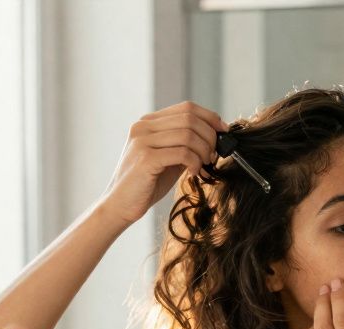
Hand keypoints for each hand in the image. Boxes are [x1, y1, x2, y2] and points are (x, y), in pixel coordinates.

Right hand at [96, 100, 228, 225]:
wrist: (119, 206)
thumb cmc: (145, 185)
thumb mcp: (168, 159)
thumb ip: (184, 145)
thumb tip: (214, 137)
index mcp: (147, 123)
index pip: (186, 107)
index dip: (210, 117)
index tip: (223, 131)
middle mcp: (143, 127)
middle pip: (190, 118)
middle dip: (210, 136)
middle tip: (214, 155)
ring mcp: (142, 141)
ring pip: (188, 134)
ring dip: (204, 151)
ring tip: (203, 165)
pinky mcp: (146, 158)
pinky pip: (182, 153)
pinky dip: (194, 162)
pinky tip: (193, 173)